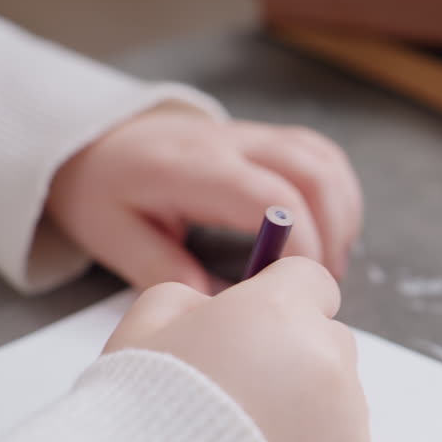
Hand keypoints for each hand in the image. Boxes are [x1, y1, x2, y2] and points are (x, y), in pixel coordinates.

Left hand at [47, 108, 361, 291]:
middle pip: (312, 172)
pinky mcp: (269, 139)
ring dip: (342, 213)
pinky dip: (339, 194)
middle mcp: (231, 143)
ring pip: (324, 161)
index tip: (297, 286)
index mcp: (192, 167)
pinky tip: (330, 231)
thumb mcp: (115, 239)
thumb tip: (218, 306)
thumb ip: (164, 272)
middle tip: (322, 282)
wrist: (99, 143)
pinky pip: (323, 155)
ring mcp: (254, 135)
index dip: (299, 244)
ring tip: (330, 261)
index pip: (271, 198)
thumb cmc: (106, 193)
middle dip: (332, 232)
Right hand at [102, 257, 369, 441]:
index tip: (248, 325)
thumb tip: (212, 308)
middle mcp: (331, 365)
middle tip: (232, 395)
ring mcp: (349, 429)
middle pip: (328, 341)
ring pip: (335, 403)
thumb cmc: (138, 425)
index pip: (311, 282)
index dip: (278, 299)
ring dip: (300, 413)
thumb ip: (184, 303)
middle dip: (290, 356)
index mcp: (283, 316)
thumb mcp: (140, 336)